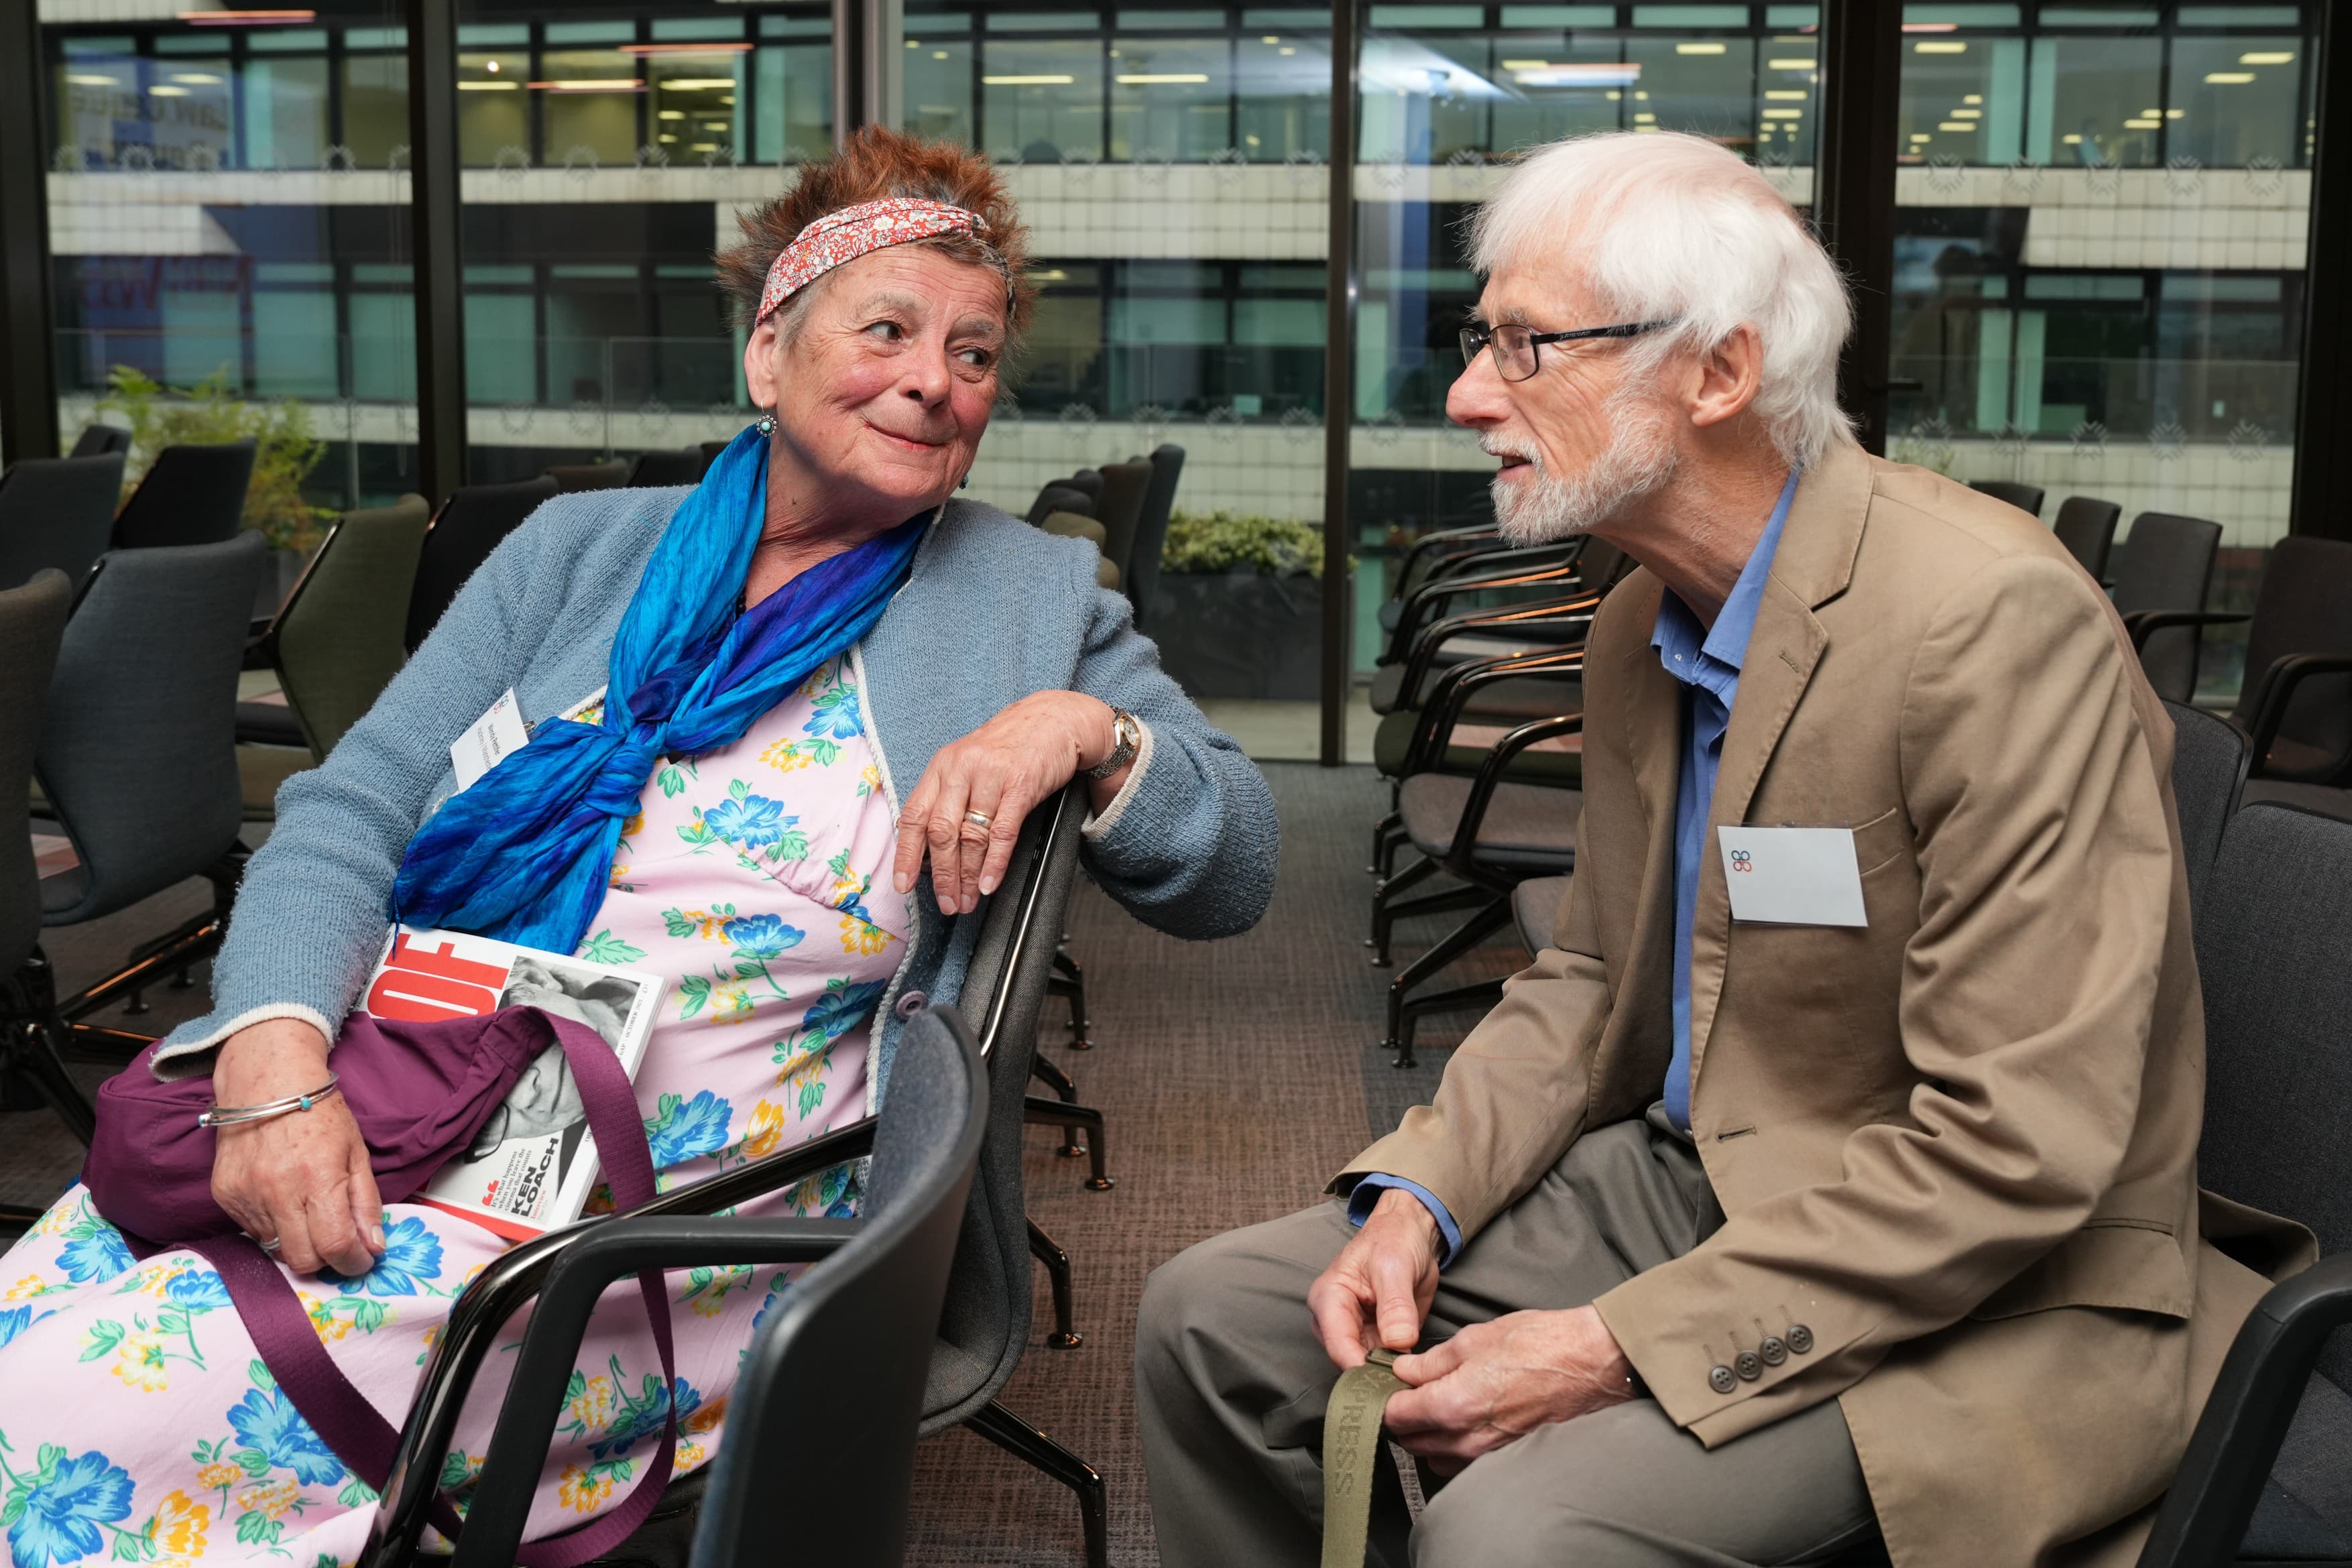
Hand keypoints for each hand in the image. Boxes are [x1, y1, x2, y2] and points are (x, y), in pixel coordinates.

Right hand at [209, 1018, 384, 1276]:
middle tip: (337, 1242)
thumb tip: (373, 1248)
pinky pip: (252, 1231)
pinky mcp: (224, 1195)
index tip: (361, 1260)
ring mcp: (246, 1196)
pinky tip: (281, 1199)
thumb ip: (365, 1203)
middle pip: (301, 1259)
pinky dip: (272, 1226)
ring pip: (275, 1248)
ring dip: (297, 1241)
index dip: (352, 1262)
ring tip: (308, 1211)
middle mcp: (277, 1193)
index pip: (334, 1246)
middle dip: (325, 1259)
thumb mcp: (357, 1152)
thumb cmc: (320, 1113)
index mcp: (318, 1179)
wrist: (266, 1081)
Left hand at [891, 691, 1117, 915]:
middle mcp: (961, 769)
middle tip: (947, 903)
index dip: (906, 855)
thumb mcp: (969, 763)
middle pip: (941, 832)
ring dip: (967, 875)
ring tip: (967, 900)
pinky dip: (994, 863)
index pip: (914, 815)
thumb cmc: (1009, 747)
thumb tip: (932, 850)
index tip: (903, 885)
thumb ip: (950, 798)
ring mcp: (991, 776)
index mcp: (942, 766)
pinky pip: (1002, 831)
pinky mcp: (1021, 784)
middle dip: (941, 875)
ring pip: (971, 835)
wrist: (1054, 719)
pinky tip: (988, 883)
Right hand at [1308, 1187, 1441, 1369]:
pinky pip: (1384, 1364)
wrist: (1411, 1234)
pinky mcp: (1376, 1340)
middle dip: (1375, 1379)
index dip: (1361, 1369)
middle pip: (1349, 1363)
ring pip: (1367, 1369)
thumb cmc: (1394, 1240)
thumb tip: (1398, 1342)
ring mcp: (1356, 1333)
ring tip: (1414, 1387)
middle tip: (1405, 1392)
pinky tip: (1416, 1379)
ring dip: (1388, 1379)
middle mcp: (1336, 1321)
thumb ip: (1395, 1304)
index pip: (1338, 1345)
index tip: (1388, 1387)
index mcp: (1328, 1299)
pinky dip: (1399, 1373)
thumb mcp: (1394, 1267)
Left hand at [1381, 1306, 1634, 1473]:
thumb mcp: (1475, 1339)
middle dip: (1403, 1417)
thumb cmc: (1540, 1344)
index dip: (1386, 1398)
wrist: (1592, 1363)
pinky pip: (1464, 1460)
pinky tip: (1465, 1416)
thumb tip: (1403, 1370)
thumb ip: (1432, 1361)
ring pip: (1435, 1456)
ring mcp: (1488, 1454)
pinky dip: (1454, 1444)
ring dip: (1428, 1434)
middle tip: (1410, 1389)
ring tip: (1438, 1402)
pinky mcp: (1506, 1457)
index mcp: (1452, 1406)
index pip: (1395, 1417)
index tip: (1387, 1384)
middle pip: (1411, 1441)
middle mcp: (1467, 1440)